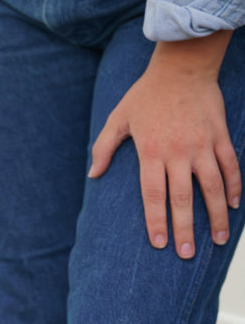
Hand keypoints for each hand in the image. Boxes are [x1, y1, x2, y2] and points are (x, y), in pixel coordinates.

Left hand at [89, 32, 238, 258]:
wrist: (182, 68)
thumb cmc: (145, 95)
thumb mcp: (117, 119)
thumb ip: (103, 148)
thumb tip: (92, 174)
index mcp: (150, 151)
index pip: (153, 195)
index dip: (156, 221)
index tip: (159, 244)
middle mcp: (178, 152)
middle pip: (183, 197)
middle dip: (185, 228)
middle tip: (187, 254)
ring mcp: (202, 145)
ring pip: (212, 187)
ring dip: (215, 216)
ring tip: (216, 241)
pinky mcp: (220, 136)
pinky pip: (230, 167)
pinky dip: (233, 187)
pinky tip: (232, 207)